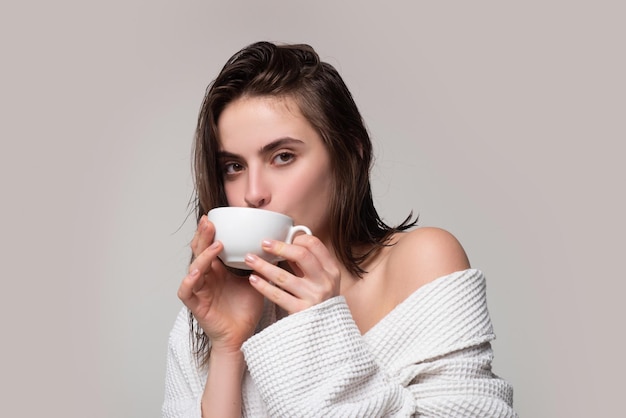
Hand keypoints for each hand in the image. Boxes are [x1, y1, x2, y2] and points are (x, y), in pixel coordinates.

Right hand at [178, 216, 263, 353]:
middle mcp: (206, 277)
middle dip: (203, 235)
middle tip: (209, 222)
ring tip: (215, 246)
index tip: (215, 217)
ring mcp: (199, 290)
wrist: (241, 336)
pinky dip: (189, 281)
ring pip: (194, 267)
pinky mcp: (195, 304)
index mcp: (218, 270)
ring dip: (203, 256)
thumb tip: (275, 246)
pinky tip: (196, 272)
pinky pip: (186, 291)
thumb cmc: (245, 310)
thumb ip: (259, 265)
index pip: (211, 246)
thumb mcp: (256, 281)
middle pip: (200, 251)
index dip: (210, 232)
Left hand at [244, 234, 340, 313]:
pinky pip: (278, 295)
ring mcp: (314, 297)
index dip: (297, 238)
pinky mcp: (301, 311)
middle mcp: (325, 282)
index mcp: (331, 270)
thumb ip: (306, 264)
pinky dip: (263, 286)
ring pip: (284, 276)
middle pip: (302, 256)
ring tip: (250, 259)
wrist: (327, 332)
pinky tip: (253, 279)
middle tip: (264, 244)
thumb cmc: (321, 301)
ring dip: (264, 266)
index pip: (315, 245)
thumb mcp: (321, 280)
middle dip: (280, 247)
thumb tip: (287, 243)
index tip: (283, 238)